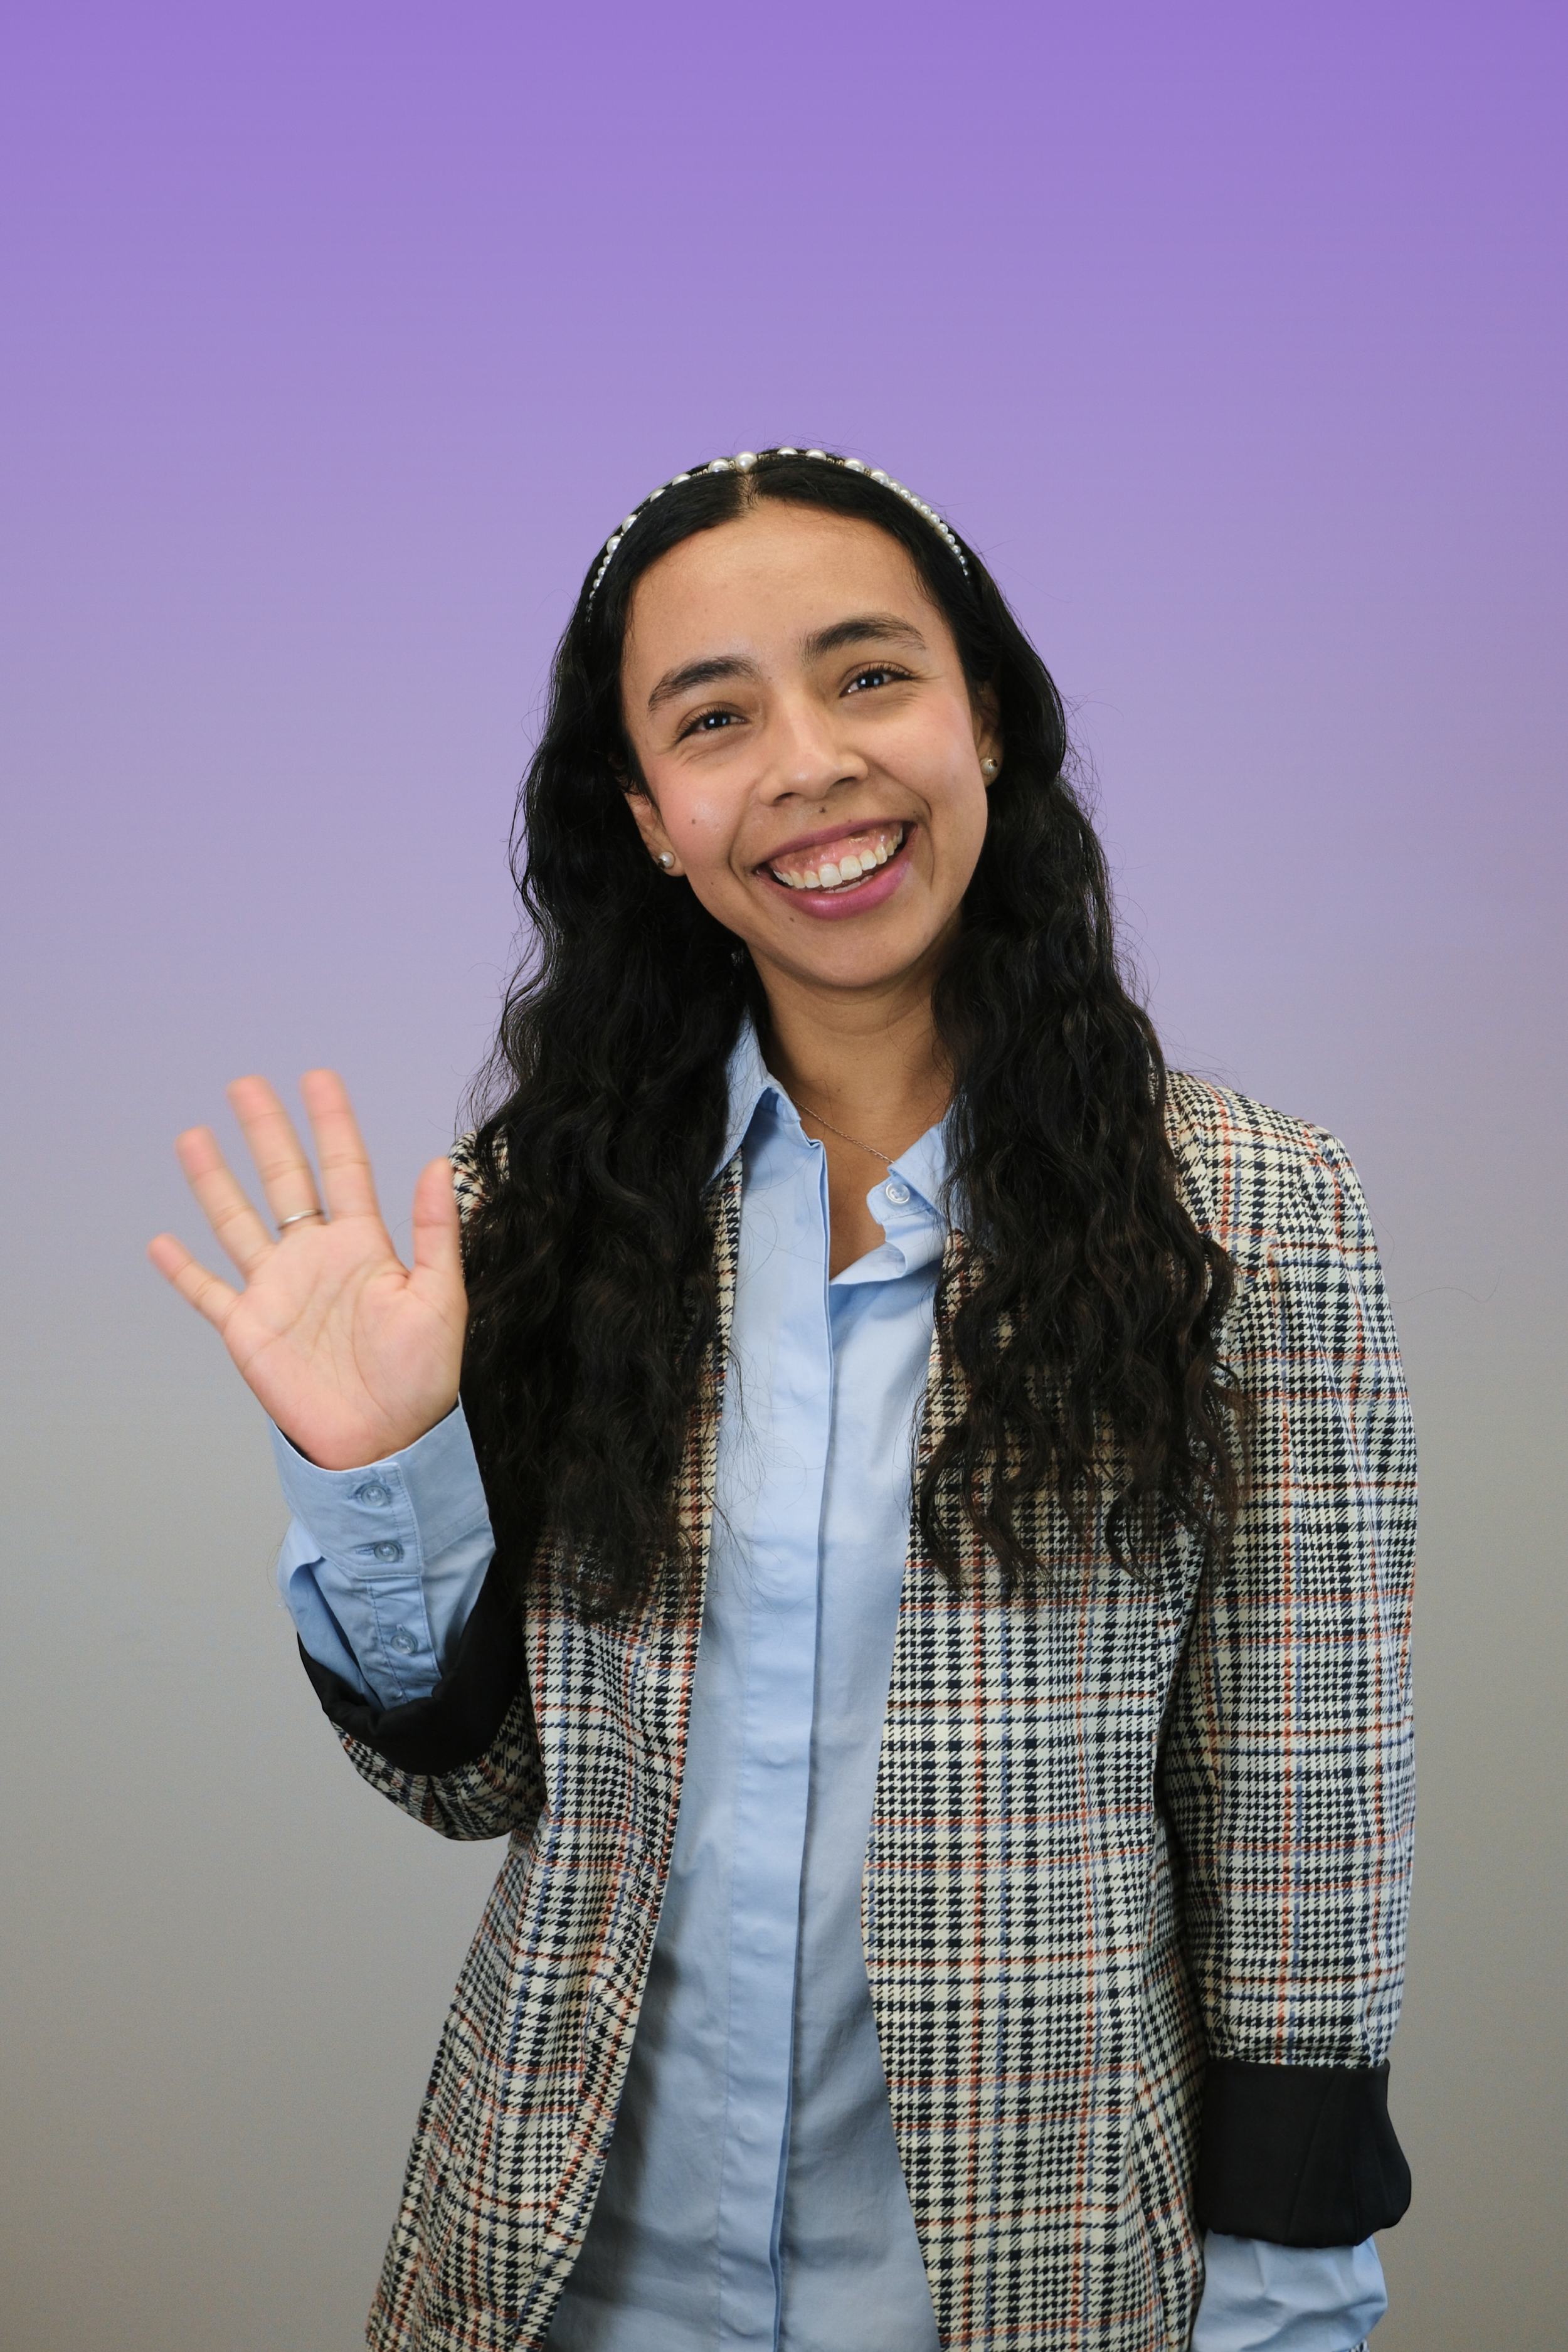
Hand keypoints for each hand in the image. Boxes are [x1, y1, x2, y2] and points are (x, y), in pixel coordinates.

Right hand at [147, 1070, 467, 1469]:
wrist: (384, 1441)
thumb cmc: (422, 1377)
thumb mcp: (439, 1299)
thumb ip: (436, 1232)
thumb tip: (437, 1164)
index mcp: (363, 1246)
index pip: (344, 1169)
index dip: (331, 1123)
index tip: (317, 1078)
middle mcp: (315, 1258)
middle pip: (285, 1180)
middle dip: (266, 1132)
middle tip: (245, 1085)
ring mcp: (278, 1291)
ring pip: (238, 1222)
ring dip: (215, 1182)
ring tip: (193, 1137)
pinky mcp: (249, 1329)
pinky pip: (208, 1292)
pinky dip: (182, 1270)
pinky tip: (161, 1241)